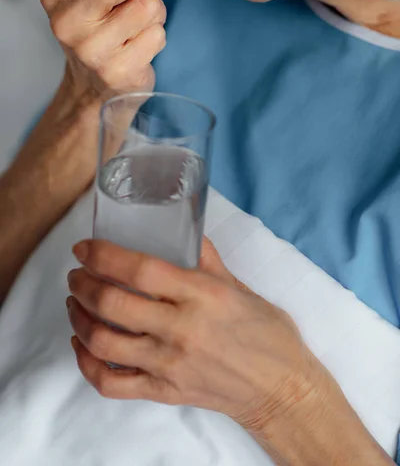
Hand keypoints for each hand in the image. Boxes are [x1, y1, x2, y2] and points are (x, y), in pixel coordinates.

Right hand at [40, 0, 193, 101]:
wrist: (94, 88)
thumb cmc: (102, 32)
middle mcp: (67, 22)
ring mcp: (90, 50)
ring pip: (145, 6)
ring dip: (157, 11)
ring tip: (143, 25)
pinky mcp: (116, 72)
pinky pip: (156, 36)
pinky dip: (158, 35)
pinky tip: (142, 47)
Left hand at [66, 238, 322, 435]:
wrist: (281, 387)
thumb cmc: (267, 333)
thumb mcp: (239, 286)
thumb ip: (206, 259)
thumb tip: (184, 231)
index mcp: (202, 295)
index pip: (140, 270)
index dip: (104, 255)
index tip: (85, 247)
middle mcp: (182, 330)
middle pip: (114, 303)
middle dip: (84, 282)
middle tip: (78, 272)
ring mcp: (170, 365)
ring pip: (104, 341)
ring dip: (79, 317)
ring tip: (76, 301)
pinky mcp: (164, 392)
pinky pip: (111, 382)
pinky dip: (87, 362)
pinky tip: (83, 344)